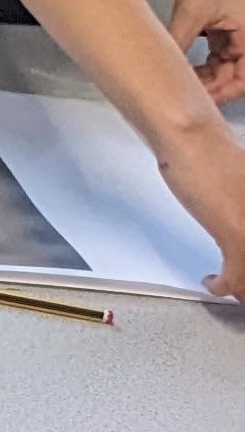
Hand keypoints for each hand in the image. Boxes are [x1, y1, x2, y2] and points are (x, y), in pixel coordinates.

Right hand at [157, 130, 244, 297]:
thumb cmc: (209, 153)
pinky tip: (213, 283)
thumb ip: (240, 206)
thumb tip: (234, 220)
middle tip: (238, 292)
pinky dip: (224, 286)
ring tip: (228, 290)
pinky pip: (237, 276)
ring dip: (240, 289)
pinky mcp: (238, 234)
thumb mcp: (237, 185)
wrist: (191, 140)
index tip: (240, 276)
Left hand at [175, 0, 244, 102]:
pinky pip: (214, 49)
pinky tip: (179, 63)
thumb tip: (163, 68)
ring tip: (176, 81)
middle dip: (207, 87)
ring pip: (221, 63)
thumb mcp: (191, 12)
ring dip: (201, 74)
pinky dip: (198, 59)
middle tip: (179, 95)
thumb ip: (179, 43)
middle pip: (231, 74)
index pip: (243, 80)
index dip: (221, 95)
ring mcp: (235, 28)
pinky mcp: (220, 22)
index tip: (197, 103)